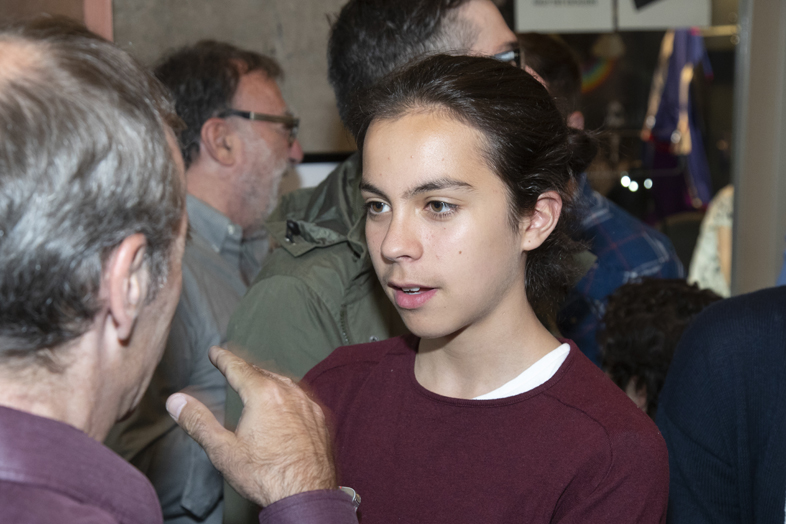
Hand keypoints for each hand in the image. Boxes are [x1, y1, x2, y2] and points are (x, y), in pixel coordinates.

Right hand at [166, 346, 336, 506]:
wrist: (307, 496)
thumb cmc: (265, 475)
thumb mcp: (223, 450)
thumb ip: (198, 422)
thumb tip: (176, 401)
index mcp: (264, 394)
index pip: (238, 368)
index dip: (224, 358)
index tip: (214, 351)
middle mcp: (289, 392)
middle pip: (262, 372)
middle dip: (245, 368)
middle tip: (231, 366)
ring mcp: (309, 405)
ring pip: (284, 383)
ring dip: (267, 379)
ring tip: (255, 382)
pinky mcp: (321, 419)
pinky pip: (301, 397)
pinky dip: (287, 394)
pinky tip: (283, 404)